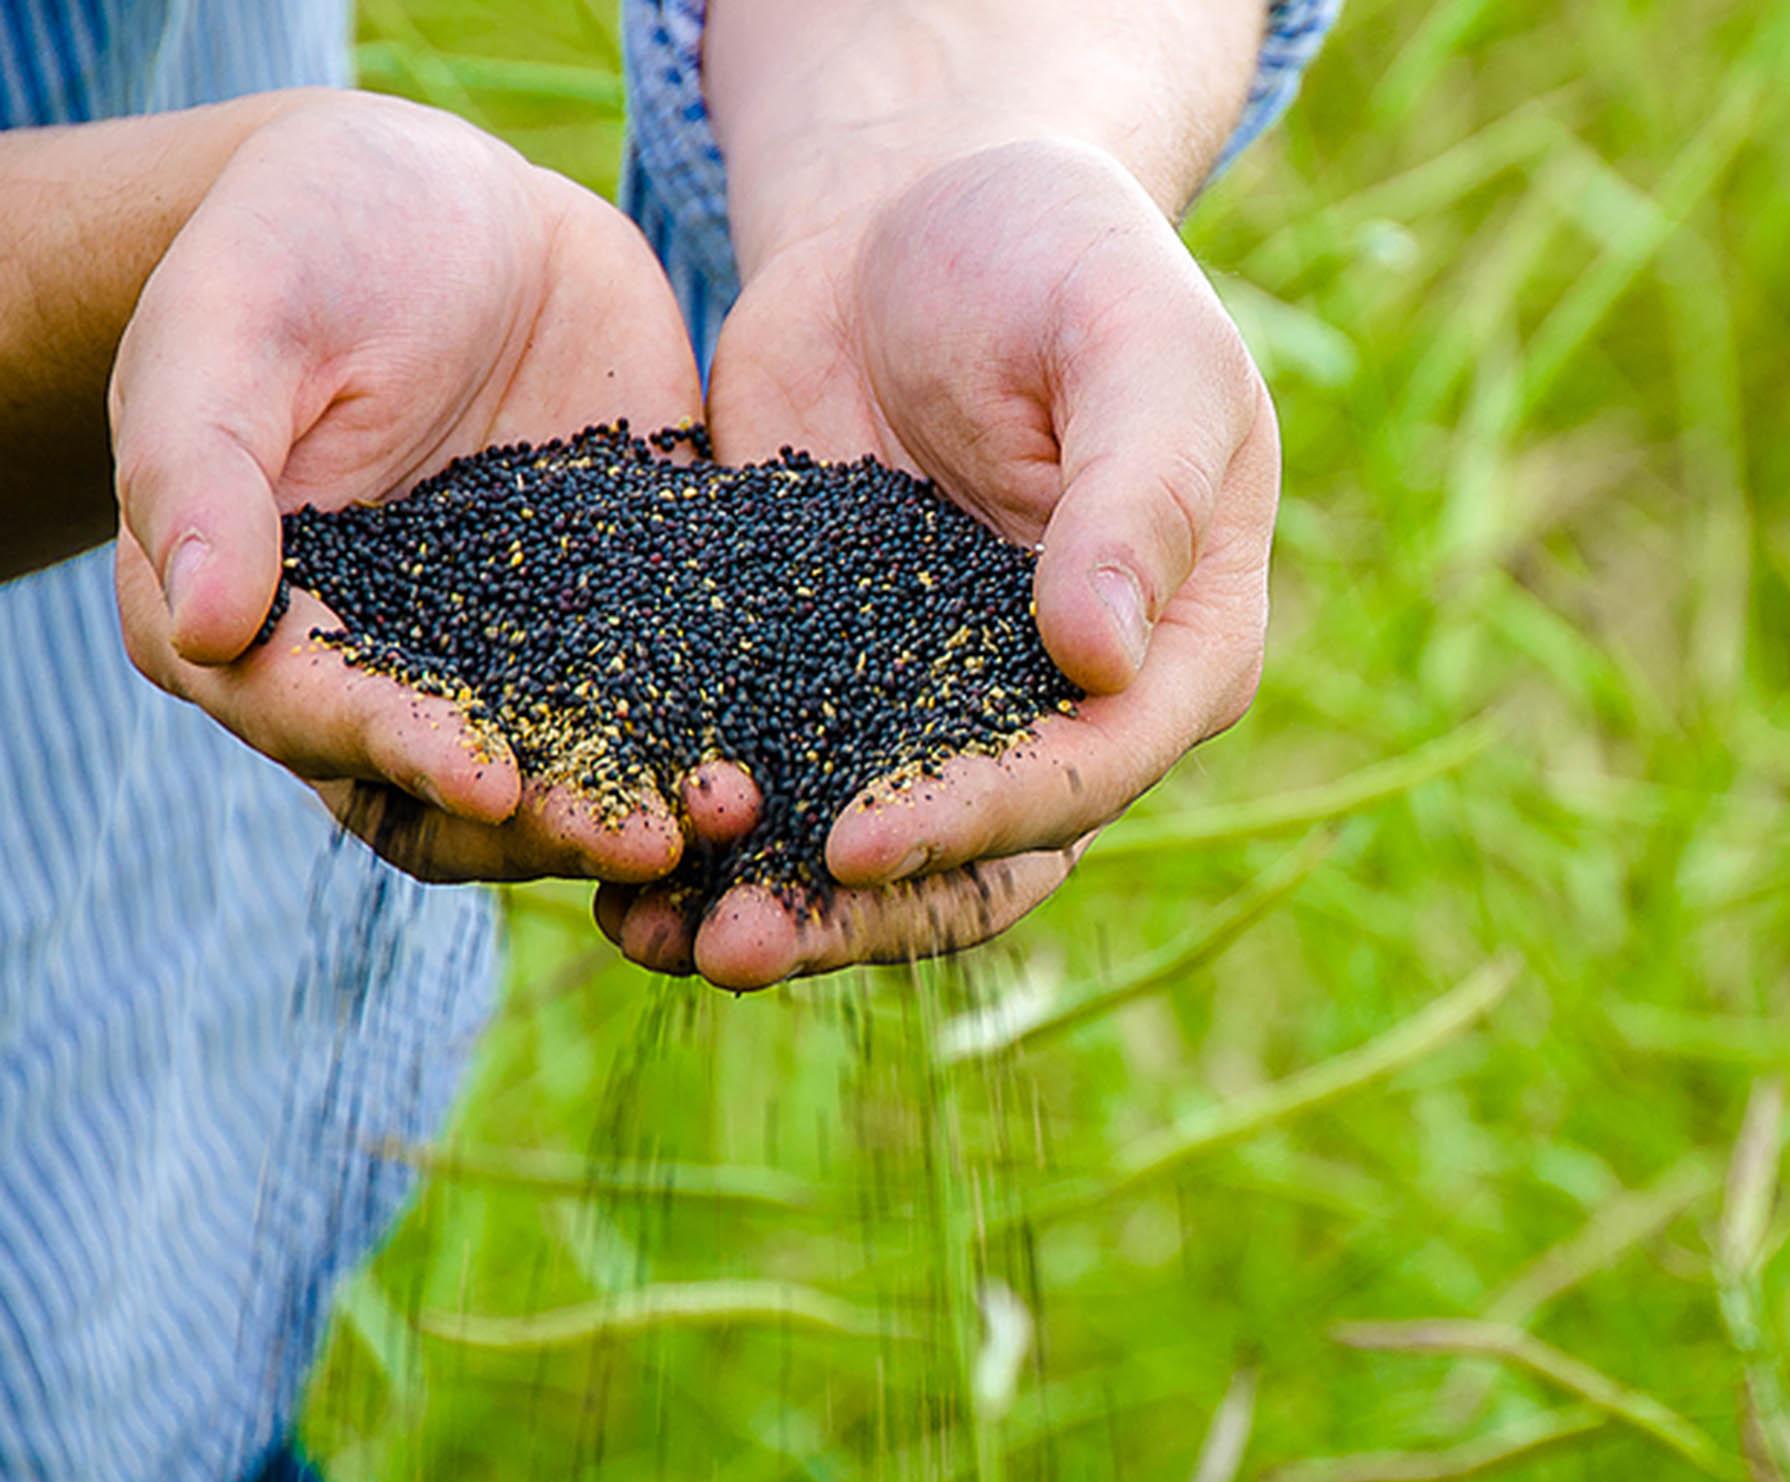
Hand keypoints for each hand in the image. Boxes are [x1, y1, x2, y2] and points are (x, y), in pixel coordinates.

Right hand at [108, 90, 755, 883]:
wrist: (454, 201)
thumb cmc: (304, 239)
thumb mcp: (233, 324)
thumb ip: (204, 467)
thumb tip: (203, 622)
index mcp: (265, 623)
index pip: (321, 718)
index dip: (401, 754)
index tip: (487, 780)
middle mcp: (395, 666)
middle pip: (458, 789)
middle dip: (550, 822)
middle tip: (648, 840)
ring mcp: (516, 649)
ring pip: (575, 763)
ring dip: (645, 801)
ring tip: (735, 811)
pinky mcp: (622, 612)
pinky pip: (671, 688)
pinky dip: (721, 726)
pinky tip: (793, 748)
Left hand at [601, 139, 1279, 986]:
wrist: (919, 216)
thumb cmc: (1062, 259)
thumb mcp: (1135, 349)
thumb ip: (1139, 495)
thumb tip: (1105, 662)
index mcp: (1172, 652)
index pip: (1086, 773)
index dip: (976, 820)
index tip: (854, 841)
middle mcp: (1064, 713)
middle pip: (976, 859)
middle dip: (854, 916)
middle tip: (732, 947)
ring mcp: (939, 707)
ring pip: (870, 854)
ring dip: (768, 909)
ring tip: (644, 936)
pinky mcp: (828, 680)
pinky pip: (774, 777)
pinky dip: (702, 833)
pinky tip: (609, 869)